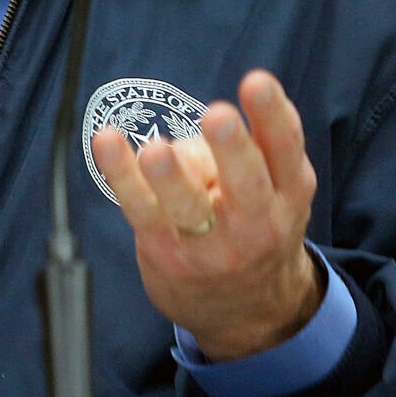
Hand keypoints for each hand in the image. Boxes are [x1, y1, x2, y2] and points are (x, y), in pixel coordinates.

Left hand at [91, 69, 323, 361]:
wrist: (247, 313)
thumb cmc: (255, 226)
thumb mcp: (275, 191)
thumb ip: (253, 150)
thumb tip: (197, 139)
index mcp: (288, 194)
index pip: (286, 151)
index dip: (274, 116)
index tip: (257, 82)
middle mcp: (256, 224)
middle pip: (245, 183)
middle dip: (231, 148)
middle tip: (218, 116)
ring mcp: (210, 245)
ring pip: (190, 208)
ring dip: (172, 178)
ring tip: (157, 152)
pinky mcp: (166, 252)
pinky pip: (141, 211)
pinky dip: (121, 175)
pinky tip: (107, 142)